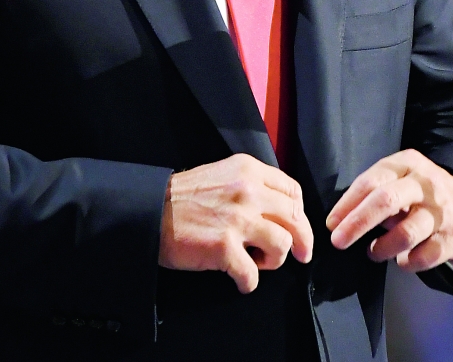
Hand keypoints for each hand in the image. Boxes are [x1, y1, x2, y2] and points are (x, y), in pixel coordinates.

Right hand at [158, 153, 313, 293]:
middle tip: (301, 255)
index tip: (297, 228)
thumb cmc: (184, 197)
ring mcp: (237, 219)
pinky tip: (239, 278)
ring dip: (274, 260)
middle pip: (295, 218)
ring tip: (257, 261)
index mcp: (248, 170)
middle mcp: (247, 191)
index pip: (292, 191)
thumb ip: (251, 185)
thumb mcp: (222, 174)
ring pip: (283, 245)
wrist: (149, 210)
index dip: (300, 213)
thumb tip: (278, 210)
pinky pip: (253, 275)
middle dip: (303, 241)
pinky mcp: (224, 247)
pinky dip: (248, 282)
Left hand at [325, 149, 452, 271]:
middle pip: (386, 201)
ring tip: (374, 252)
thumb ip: (374, 192)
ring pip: (405, 233)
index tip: (331, 224)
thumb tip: (341, 220)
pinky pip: (425, 256)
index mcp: (406, 164)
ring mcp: (442, 210)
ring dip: (382, 247)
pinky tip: (401, 259)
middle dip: (357, 223)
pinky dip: (407, 262)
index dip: (347, 204)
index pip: (370, 181)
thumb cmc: (418, 192)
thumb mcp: (398, 179)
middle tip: (338, 242)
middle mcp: (425, 183)